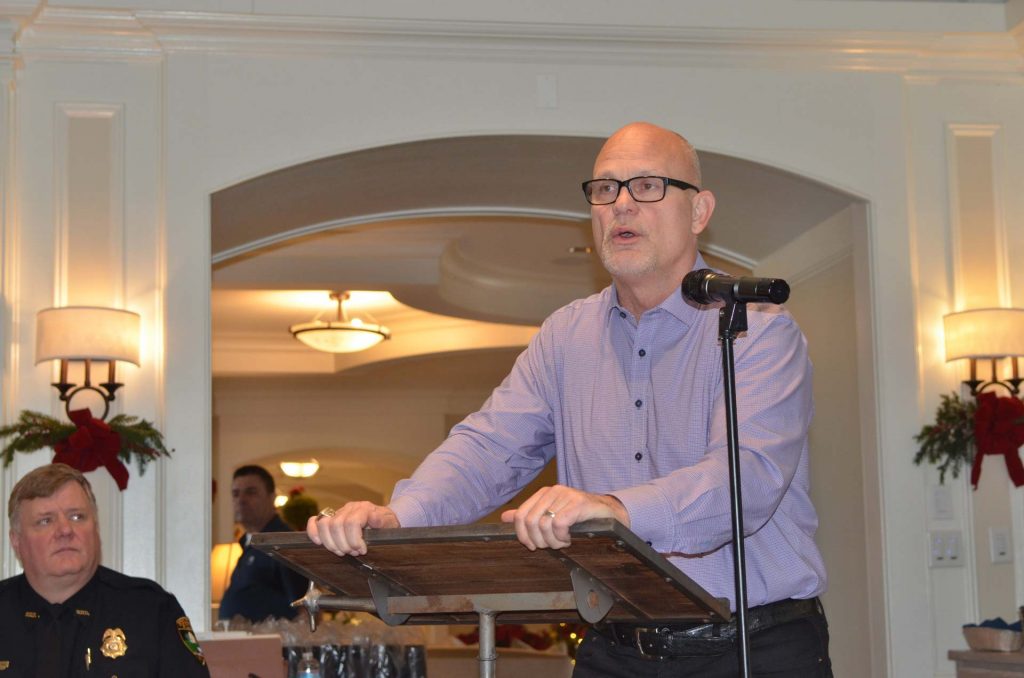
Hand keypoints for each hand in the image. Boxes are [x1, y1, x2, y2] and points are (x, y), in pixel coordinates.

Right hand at [306, 501, 399, 555]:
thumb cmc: (387, 524)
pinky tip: (320, 543)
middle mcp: (349, 508)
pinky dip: (314, 533)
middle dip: (343, 544)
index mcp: (364, 508)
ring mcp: (338, 512)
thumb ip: (381, 521)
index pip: (351, 522)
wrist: (384, 519)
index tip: (362, 550)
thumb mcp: (390, 524)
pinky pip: (315, 521)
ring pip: (323, 524)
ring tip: (343, 551)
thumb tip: (373, 518)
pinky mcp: (330, 518)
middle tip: (353, 553)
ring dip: (331, 543)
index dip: (354, 540)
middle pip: (336, 525)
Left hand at [500, 484, 628, 550]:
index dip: (522, 535)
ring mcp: (566, 495)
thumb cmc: (579, 516)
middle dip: (539, 540)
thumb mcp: (552, 515)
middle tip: (551, 546)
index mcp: (543, 493)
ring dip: (553, 541)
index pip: (521, 515)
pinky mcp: (579, 503)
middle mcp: (552, 491)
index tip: (532, 546)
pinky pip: (560, 524)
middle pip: (531, 522)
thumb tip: (505, 517)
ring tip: (562, 542)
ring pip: (544, 525)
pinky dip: (562, 536)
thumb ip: (529, 515)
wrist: (609, 512)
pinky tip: (569, 538)